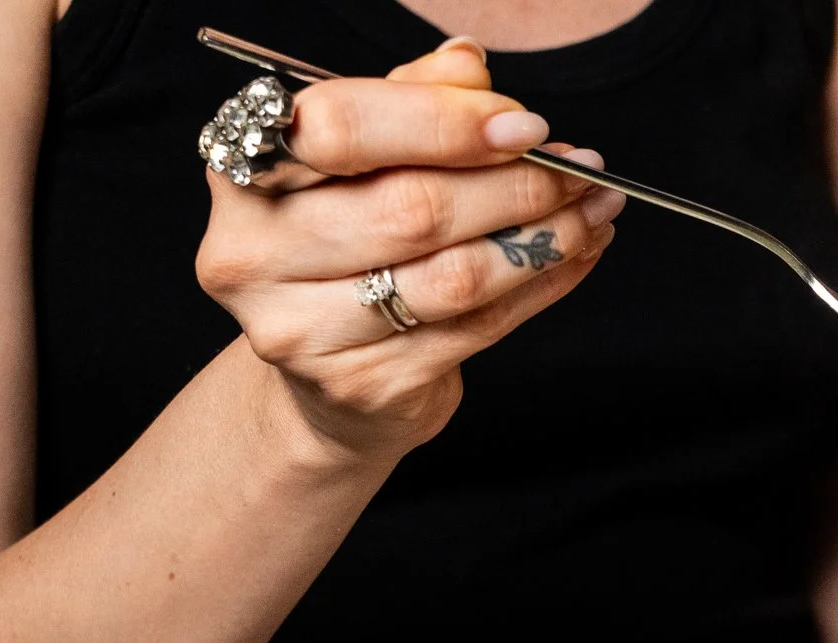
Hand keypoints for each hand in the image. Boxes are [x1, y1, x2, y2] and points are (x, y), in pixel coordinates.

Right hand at [194, 40, 623, 459]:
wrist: (327, 378)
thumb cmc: (349, 246)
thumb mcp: (364, 162)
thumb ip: (408, 104)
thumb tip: (468, 63)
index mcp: (243, 168)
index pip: (343, 128)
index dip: (443, 122)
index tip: (526, 125)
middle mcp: (254, 250)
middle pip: (411, 208)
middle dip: (517, 184)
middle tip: (582, 170)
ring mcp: (301, 328)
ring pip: (453, 275)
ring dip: (545, 239)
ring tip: (594, 211)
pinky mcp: (362, 384)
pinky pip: (477, 328)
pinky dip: (541, 287)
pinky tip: (576, 257)